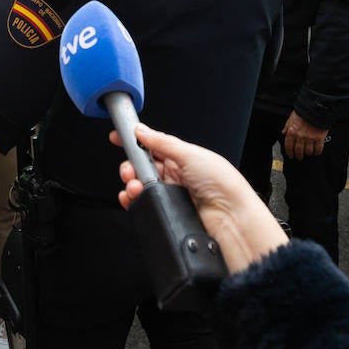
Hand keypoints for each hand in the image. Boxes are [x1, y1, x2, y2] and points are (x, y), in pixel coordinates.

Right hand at [111, 123, 287, 272]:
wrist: (230, 218)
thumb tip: (141, 130)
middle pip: (143, 167)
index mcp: (183, 158)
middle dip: (131, 165)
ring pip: (142, 185)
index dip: (136, 141)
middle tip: (130, 169)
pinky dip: (134, 200)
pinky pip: (145, 204)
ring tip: (134, 185)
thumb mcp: (191, 154)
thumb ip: (162, 142)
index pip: (154, 146)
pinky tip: (132, 197)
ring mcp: (171, 194)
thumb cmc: (222, 183)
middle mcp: (177, 175)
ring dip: (132, 183)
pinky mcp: (167, 211)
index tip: (118, 137)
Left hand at [282, 111, 327, 160]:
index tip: (291, 156)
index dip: (289, 153)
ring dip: (308, 154)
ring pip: (308, 152)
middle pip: (298, 151)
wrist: (316, 108)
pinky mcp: (319, 138)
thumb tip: (283, 133)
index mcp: (292, 132)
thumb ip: (287, 126)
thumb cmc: (303, 112)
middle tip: (299, 157)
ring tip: (308, 153)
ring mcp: (310, 138)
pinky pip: (318, 149)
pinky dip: (317, 152)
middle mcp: (300, 137)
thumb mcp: (291, 118)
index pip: (288, 146)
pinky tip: (316, 152)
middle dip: (298, 156)